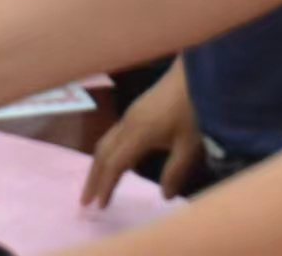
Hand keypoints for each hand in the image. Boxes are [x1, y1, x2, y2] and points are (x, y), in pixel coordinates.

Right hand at [82, 60, 202, 204]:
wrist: (196, 74)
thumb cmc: (194, 109)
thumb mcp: (190, 146)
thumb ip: (175, 172)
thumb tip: (164, 197)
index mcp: (138, 134)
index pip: (115, 164)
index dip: (105, 186)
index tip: (98, 207)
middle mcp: (127, 124)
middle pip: (102, 153)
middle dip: (92, 178)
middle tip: (84, 202)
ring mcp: (130, 115)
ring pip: (105, 143)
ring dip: (98, 165)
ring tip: (95, 186)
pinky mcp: (136, 111)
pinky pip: (113, 136)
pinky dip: (107, 154)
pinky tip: (117, 165)